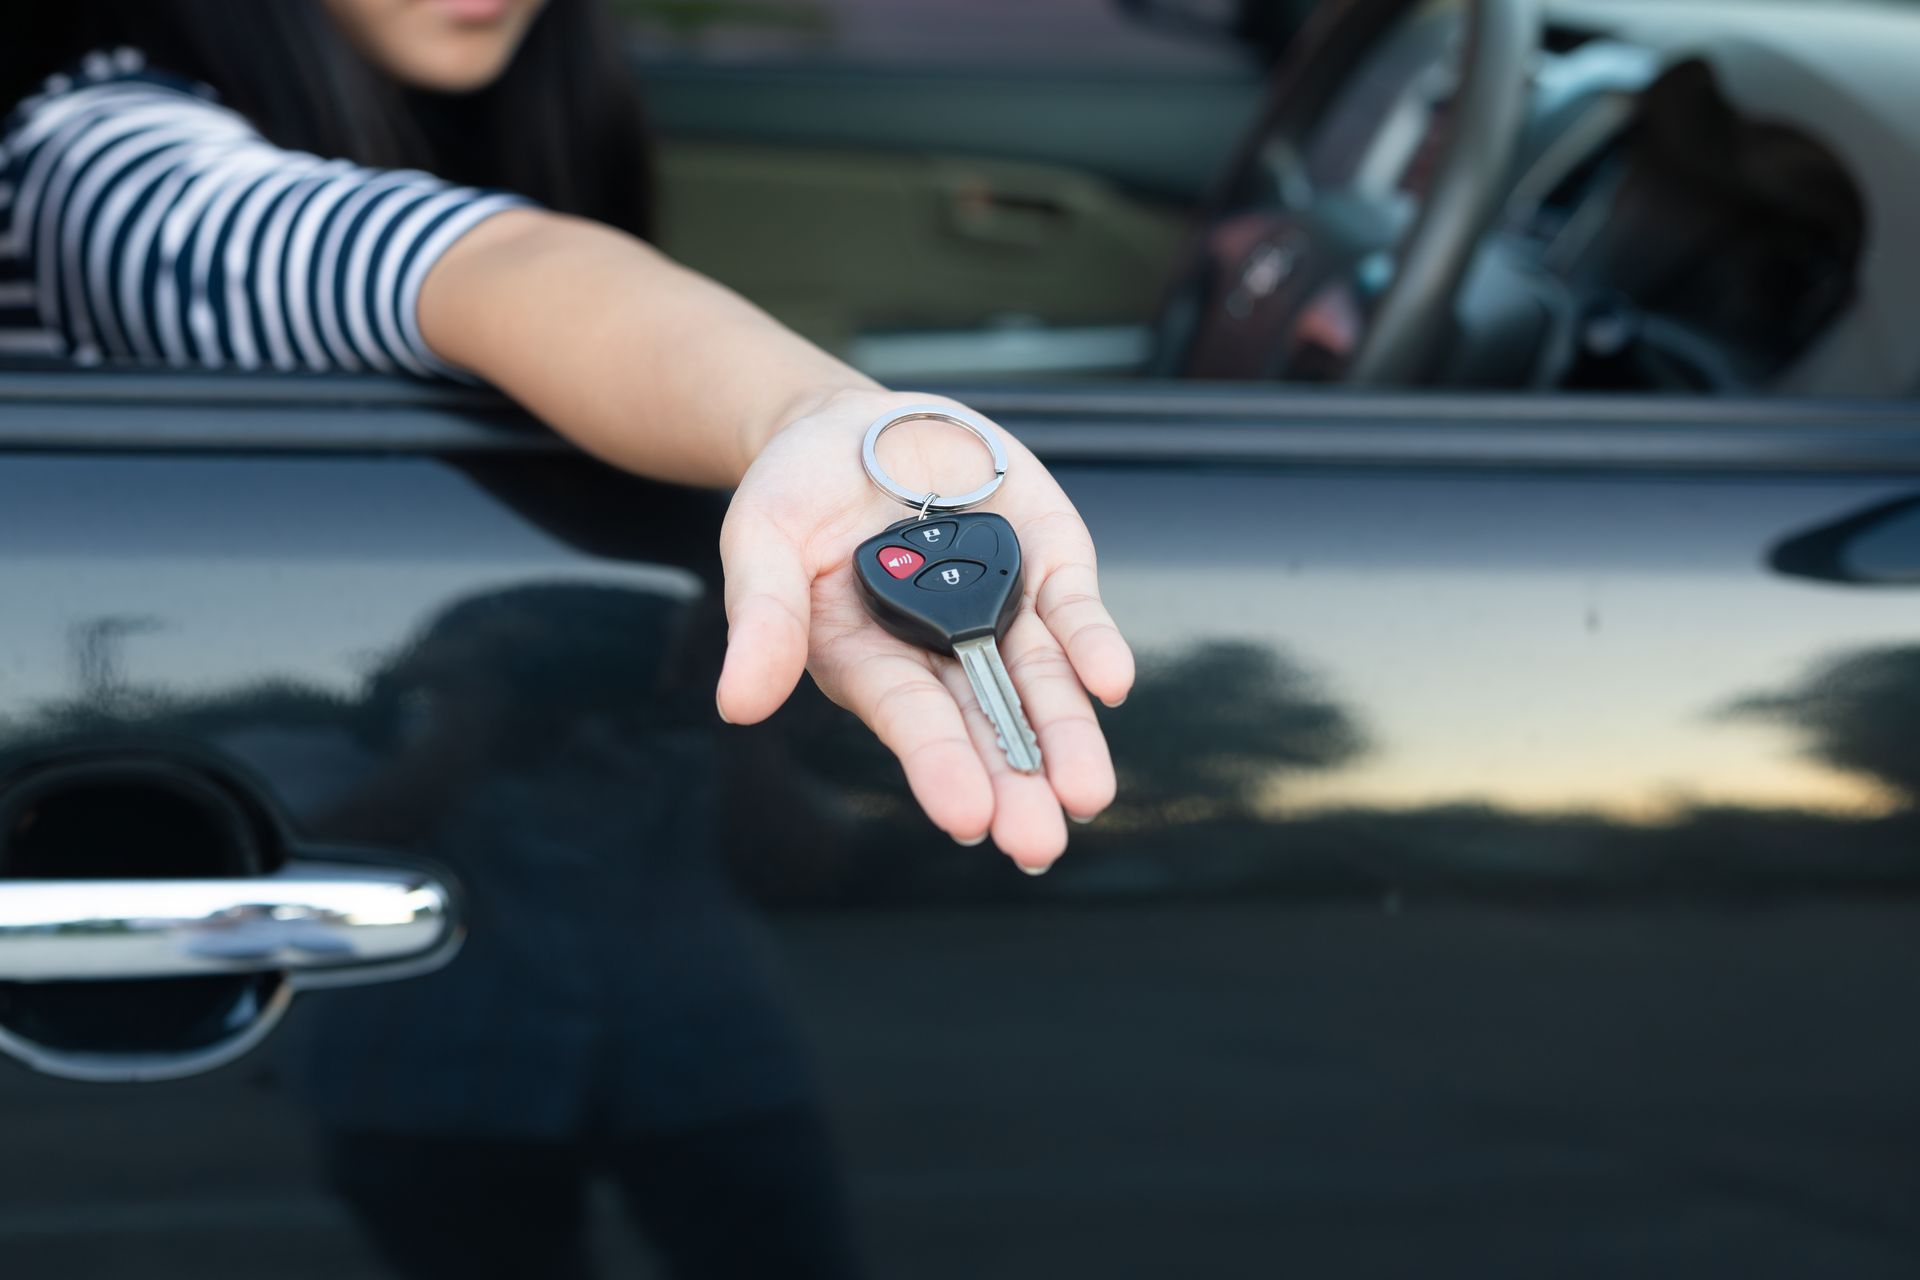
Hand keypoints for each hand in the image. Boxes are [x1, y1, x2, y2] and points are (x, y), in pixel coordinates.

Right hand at [715, 390, 1134, 870]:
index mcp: (870, 661)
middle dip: (1016, 783)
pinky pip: (1075, 612)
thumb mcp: (761, 542)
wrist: (853, 428)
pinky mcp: (1045, 564)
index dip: (940, 765)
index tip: (968, 817)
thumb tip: (737, 705)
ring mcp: (1000, 611)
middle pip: (986, 725)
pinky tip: (1111, 684)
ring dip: (1068, 739)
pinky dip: (1095, 647)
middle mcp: (941, 653)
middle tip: (1037, 844)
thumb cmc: (797, 495)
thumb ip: (761, 619)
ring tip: (1086, 794)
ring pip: (1043, 685)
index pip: (911, 721)